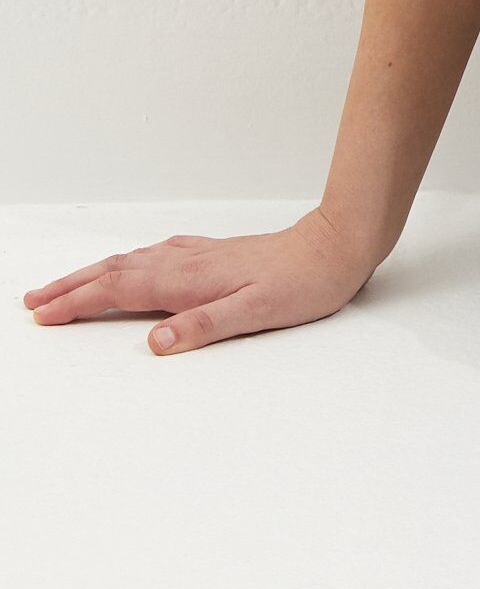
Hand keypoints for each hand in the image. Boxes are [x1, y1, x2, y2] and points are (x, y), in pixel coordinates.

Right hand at [21, 208, 385, 354]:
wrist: (337, 246)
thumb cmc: (304, 281)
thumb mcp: (257, 312)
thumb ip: (205, 326)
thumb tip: (157, 342)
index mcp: (190, 279)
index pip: (120, 290)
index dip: (79, 303)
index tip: (43, 315)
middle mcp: (188, 262)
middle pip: (116, 272)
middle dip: (72, 287)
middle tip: (33, 301)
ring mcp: (201, 255)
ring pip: (133, 261)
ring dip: (94, 273)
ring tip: (65, 286)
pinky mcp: (216, 253)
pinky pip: (157, 255)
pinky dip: (129, 262)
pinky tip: (133, 262)